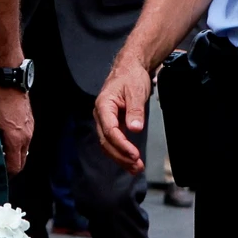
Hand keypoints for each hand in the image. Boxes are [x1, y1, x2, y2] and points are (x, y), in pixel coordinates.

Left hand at [0, 85, 33, 173]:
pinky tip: (6, 139)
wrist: (9, 77)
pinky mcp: (30, 120)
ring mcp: (30, 128)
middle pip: (22, 161)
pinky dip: (18, 144)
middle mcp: (26, 136)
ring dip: (14, 155)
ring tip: (1, 154)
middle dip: (12, 168)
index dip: (7, 175)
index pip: (15, 166)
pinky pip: (25, 139)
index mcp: (16, 139)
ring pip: (24, 150)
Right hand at [94, 58, 151, 172]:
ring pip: (108, 144)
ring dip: (121, 158)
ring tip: (136, 168)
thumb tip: (135, 129)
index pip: (109, 130)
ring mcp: (105, 121)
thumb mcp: (136, 91)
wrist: (130, 69)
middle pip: (106, 141)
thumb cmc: (131, 77)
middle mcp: (101, 115)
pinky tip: (132, 161)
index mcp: (104, 105)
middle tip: (136, 166)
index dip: (121, 144)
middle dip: (121, 156)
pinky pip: (114, 141)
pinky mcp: (112, 124)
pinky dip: (122, 152)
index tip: (134, 154)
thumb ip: (135, 111)